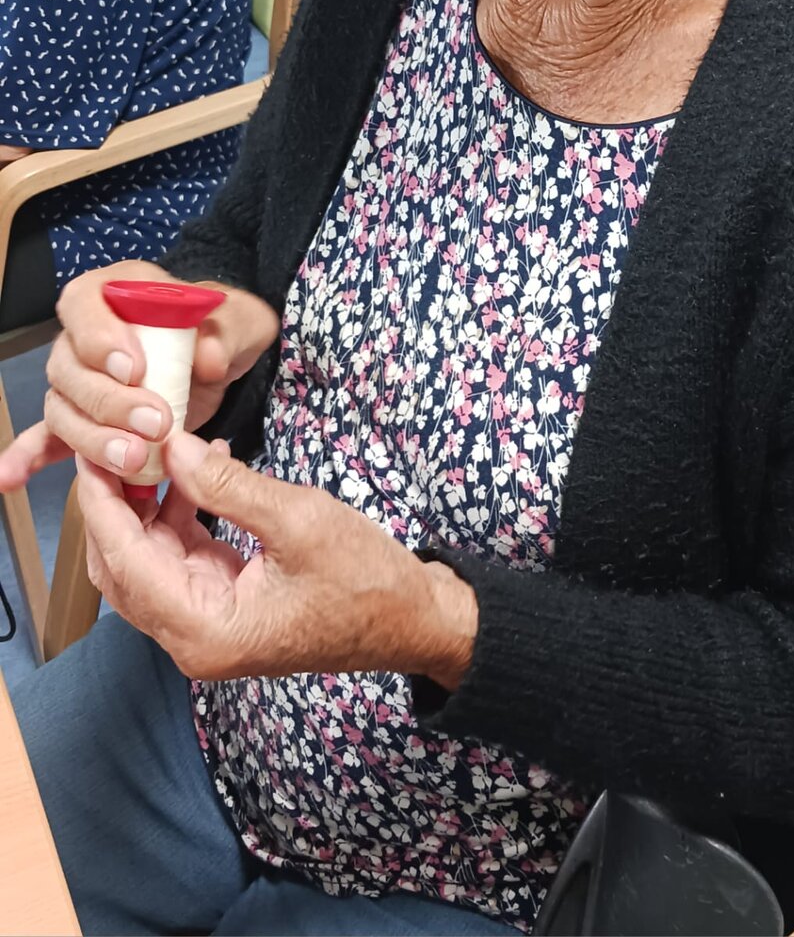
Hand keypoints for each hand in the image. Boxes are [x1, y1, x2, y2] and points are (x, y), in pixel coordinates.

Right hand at [0, 261, 278, 490]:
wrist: (223, 353)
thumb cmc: (224, 326)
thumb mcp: (240, 320)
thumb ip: (226, 333)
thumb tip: (206, 357)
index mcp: (114, 291)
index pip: (82, 305)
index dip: (98, 337)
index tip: (134, 368)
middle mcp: (84, 334)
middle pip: (69, 368)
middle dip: (108, 402)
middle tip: (154, 423)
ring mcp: (81, 380)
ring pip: (64, 410)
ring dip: (94, 439)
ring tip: (135, 459)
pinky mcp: (87, 419)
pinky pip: (49, 437)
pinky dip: (31, 456)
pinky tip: (10, 479)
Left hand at [76, 432, 478, 687]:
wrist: (410, 618)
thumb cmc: (366, 579)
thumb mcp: (299, 518)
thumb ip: (228, 484)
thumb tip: (172, 446)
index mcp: (206, 631)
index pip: (125, 562)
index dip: (104, 503)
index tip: (94, 449)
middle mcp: (193, 639)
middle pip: (121, 568)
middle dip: (114, 504)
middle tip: (113, 442)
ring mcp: (206, 627)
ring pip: (144, 563)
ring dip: (142, 508)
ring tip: (147, 448)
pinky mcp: (221, 608)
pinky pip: (177, 560)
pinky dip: (172, 518)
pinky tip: (185, 474)